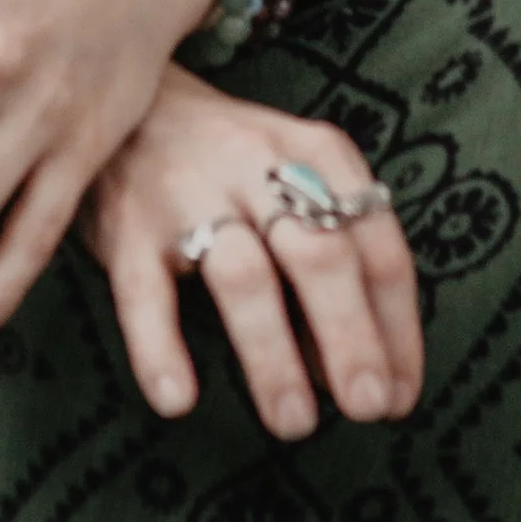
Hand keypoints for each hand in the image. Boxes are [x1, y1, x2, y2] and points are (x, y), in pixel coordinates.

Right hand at [82, 63, 423, 439]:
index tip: (400, 396)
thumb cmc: (226, 161)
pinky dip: (160, 349)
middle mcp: (258, 165)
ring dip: (273, 355)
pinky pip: (144, 294)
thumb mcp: (292, 183)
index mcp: (316, 153)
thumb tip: (355, 372)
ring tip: (294, 422)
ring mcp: (188, 192)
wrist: (120, 99)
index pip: (377, 244)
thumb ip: (327, 265)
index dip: (397, 327)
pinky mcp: (126, 225)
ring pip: (244, 276)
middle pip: (319, 254)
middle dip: (351, 336)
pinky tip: (179, 400)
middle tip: (366, 408)